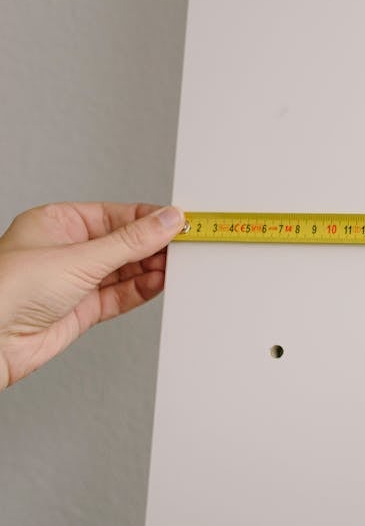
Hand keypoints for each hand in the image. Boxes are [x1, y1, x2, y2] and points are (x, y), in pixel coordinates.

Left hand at [0, 203, 183, 390]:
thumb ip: (131, 241)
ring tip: (179, 265)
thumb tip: (167, 220)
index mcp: (59, 222)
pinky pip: (122, 295)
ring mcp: (76, 281)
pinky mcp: (83, 309)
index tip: (180, 222)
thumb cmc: (6, 290)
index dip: (150, 219)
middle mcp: (68, 250)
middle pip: (125, 243)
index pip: (117, 215)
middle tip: (186, 245)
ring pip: (126, 270)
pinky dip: (143, 289)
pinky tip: (161, 282)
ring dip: (152, 268)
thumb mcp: (80, 257)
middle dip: (155, 245)